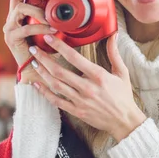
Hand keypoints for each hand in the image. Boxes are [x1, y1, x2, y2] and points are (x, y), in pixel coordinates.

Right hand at [3, 0, 56, 80]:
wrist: (40, 69)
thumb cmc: (49, 47)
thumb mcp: (56, 25)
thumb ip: (59, 13)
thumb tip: (75, 1)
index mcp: (22, 9)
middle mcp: (13, 15)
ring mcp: (10, 26)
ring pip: (19, 7)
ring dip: (38, 9)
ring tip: (52, 18)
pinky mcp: (11, 38)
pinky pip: (24, 27)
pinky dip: (40, 26)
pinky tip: (52, 29)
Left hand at [29, 33, 146, 141]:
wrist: (124, 121)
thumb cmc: (123, 96)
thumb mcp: (122, 73)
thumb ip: (114, 54)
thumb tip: (113, 36)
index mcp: (98, 76)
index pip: (75, 58)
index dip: (60, 47)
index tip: (50, 38)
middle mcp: (87, 88)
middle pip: (60, 71)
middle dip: (44, 59)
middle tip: (34, 49)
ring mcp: (80, 101)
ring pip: (56, 85)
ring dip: (42, 73)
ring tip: (34, 62)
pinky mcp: (76, 111)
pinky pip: (56, 101)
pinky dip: (45, 92)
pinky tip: (37, 84)